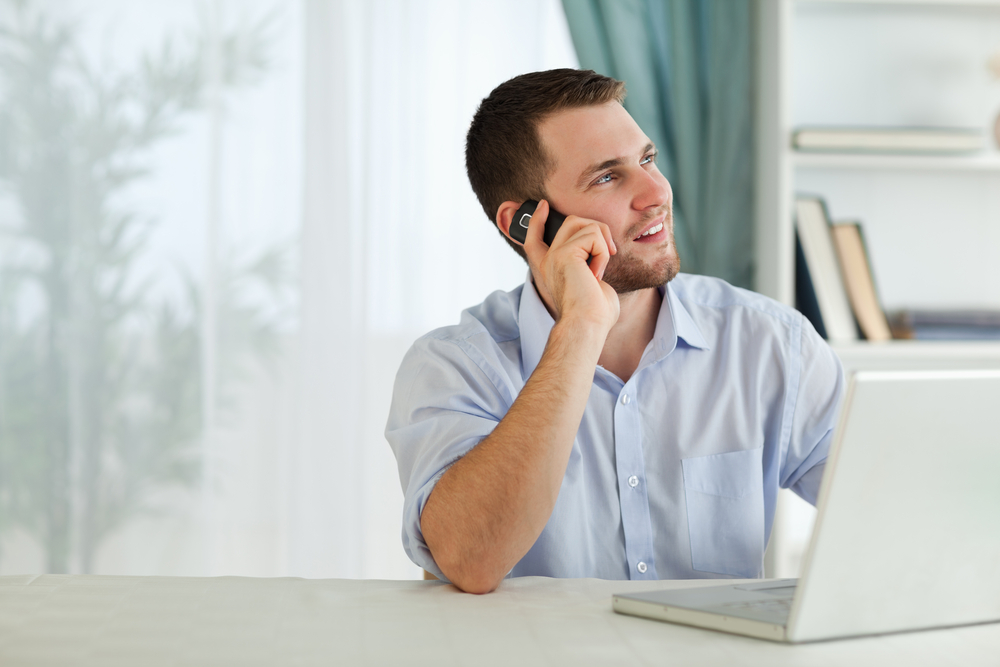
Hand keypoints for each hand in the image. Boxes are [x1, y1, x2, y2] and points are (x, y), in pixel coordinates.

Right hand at [522, 200, 619, 333]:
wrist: (586, 325)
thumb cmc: (593, 313)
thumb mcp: (590, 283)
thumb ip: (589, 265)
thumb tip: (602, 258)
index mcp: (550, 269)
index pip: (535, 238)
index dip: (538, 220)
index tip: (543, 206)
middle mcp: (548, 260)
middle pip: (570, 222)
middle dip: (596, 229)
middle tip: (608, 252)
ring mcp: (554, 255)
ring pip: (585, 224)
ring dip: (603, 245)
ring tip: (599, 270)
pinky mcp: (565, 253)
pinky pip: (594, 236)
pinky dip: (603, 254)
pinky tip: (597, 273)